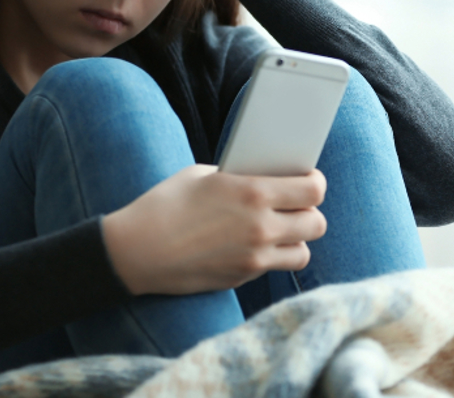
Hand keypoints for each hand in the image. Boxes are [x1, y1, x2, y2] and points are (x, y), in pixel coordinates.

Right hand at [101, 165, 326, 295]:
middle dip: (309, 212)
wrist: (137, 250)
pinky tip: (259, 244)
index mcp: (254, 192)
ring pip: (304, 251)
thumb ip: (241, 177)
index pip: (313, 190)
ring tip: (282, 228)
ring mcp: (254, 257)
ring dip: (297, 238)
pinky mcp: (243, 277)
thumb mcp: (204, 175)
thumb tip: (264, 176)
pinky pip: (276, 266)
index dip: (315, 183)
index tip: (309, 179)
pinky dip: (275, 256)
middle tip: (296, 205)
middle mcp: (261, 226)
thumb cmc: (166, 204)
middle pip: (317, 223)